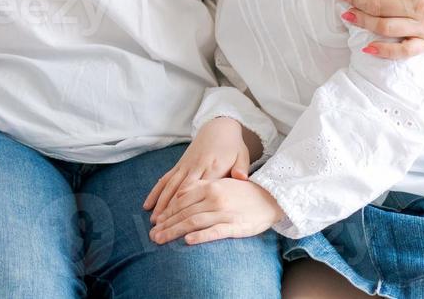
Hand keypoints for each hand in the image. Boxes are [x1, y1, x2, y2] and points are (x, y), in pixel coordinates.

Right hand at [143, 118, 250, 224]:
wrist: (219, 127)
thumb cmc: (233, 146)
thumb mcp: (242, 155)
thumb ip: (241, 168)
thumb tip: (242, 178)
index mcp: (212, 167)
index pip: (199, 190)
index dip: (190, 206)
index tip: (183, 223)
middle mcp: (195, 167)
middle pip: (180, 191)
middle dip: (171, 210)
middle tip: (163, 228)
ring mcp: (185, 166)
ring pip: (170, 187)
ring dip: (161, 204)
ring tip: (155, 222)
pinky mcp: (179, 165)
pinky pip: (165, 180)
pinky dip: (155, 193)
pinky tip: (147, 205)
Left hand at [149, 176, 282, 245]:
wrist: (271, 198)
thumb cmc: (242, 192)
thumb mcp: (219, 183)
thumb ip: (199, 188)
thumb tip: (178, 193)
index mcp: (209, 186)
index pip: (181, 199)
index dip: (167, 211)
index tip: (156, 221)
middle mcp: (214, 198)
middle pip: (184, 212)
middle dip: (166, 224)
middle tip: (153, 235)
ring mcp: (224, 212)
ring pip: (194, 222)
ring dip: (174, 231)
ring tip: (161, 239)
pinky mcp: (235, 226)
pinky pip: (215, 232)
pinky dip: (200, 236)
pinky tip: (188, 241)